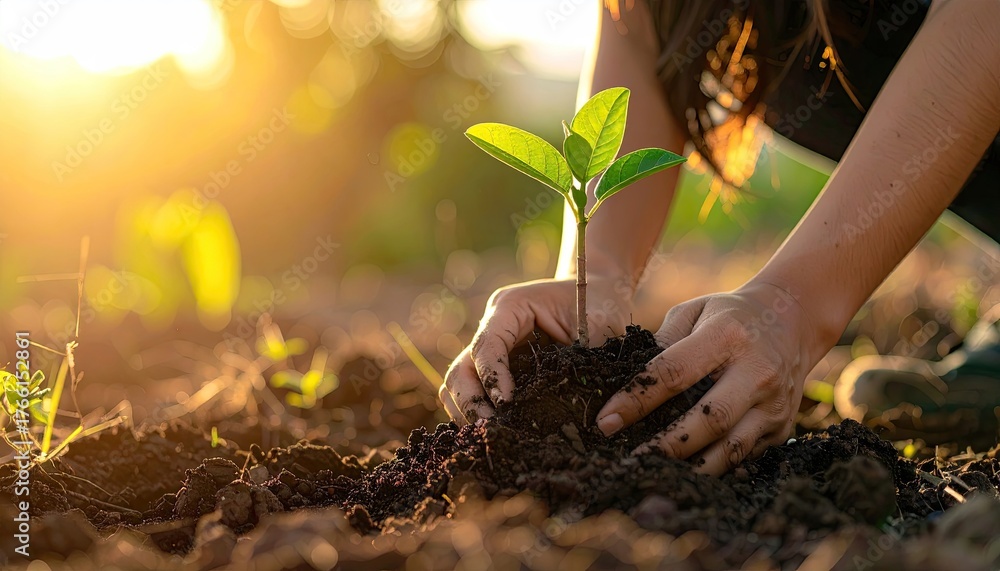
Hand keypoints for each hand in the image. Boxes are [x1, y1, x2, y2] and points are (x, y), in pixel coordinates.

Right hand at [440, 277, 632, 423]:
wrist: (597, 294)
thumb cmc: (599, 306)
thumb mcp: (597, 328)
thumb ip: (583, 362)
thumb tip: (589, 415)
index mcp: (511, 307)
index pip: (486, 345)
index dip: (492, 377)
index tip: (507, 405)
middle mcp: (492, 327)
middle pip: (461, 369)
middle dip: (471, 403)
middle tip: (495, 431)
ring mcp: (490, 349)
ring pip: (458, 385)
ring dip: (469, 413)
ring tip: (494, 437)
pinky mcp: (496, 369)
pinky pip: (473, 393)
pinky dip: (478, 414)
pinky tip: (498, 433)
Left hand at [595, 281, 824, 474]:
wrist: (792, 320)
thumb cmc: (729, 316)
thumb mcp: (695, 311)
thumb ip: (663, 340)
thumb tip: (626, 377)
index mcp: (726, 336)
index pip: (674, 373)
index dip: (636, 400)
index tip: (606, 421)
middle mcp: (755, 372)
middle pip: (708, 418)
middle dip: (665, 444)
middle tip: (628, 458)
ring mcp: (773, 403)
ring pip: (731, 448)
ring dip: (690, 467)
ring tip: (654, 474)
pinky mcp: (781, 426)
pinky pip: (744, 456)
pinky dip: (714, 469)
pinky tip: (685, 474)